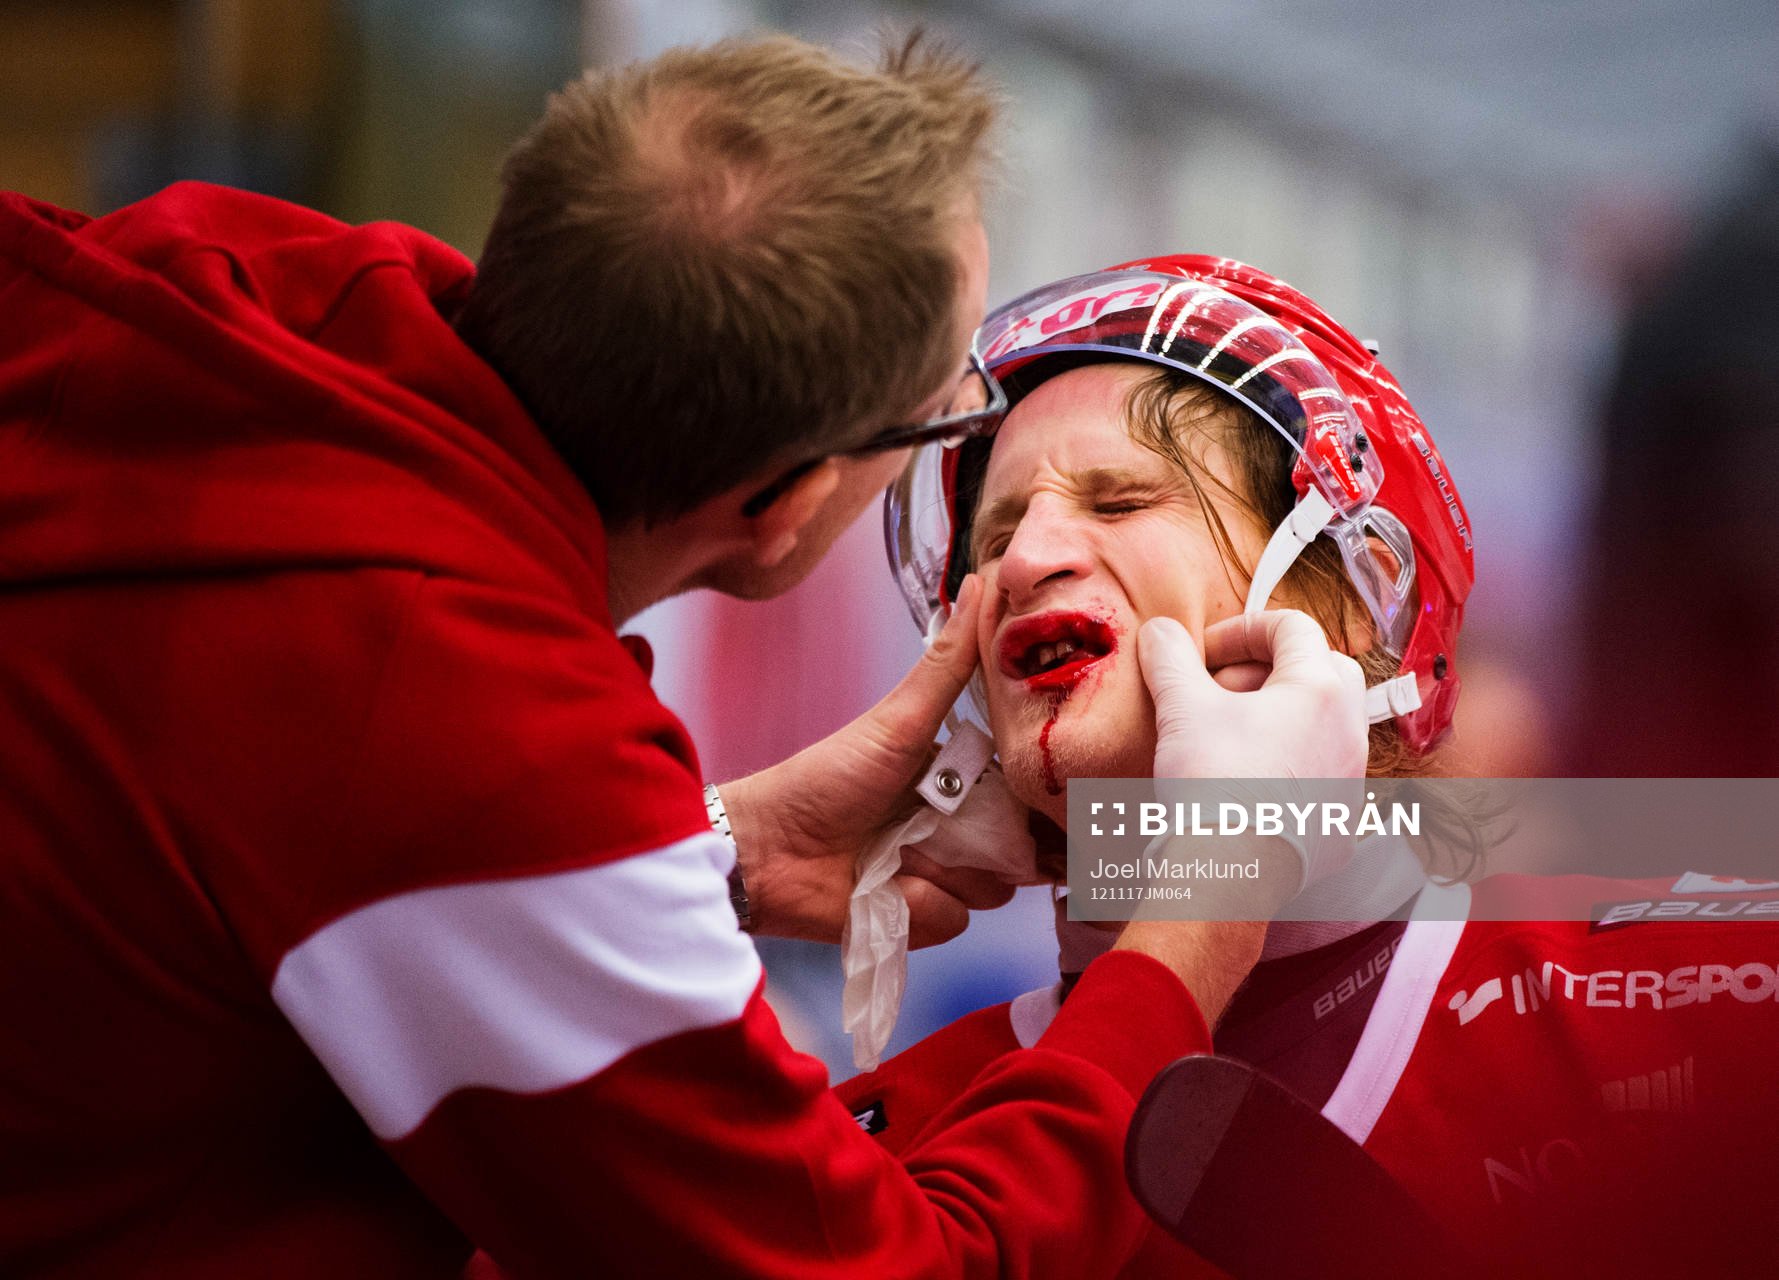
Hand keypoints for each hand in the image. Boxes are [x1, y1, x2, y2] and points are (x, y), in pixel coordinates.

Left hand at [718, 574, 1015, 947]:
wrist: (765, 850)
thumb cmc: (826, 777)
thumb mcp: (897, 721)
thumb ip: (949, 664)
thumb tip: (982, 583)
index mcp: (963, 780)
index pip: (1029, 799)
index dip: (1046, 806)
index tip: (1060, 800)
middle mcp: (959, 830)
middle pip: (1019, 853)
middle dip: (991, 845)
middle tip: (945, 827)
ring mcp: (941, 878)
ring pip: (989, 891)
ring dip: (942, 873)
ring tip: (895, 853)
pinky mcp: (919, 921)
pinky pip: (952, 922)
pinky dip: (916, 906)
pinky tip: (881, 887)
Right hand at [1117, 612, 1367, 993]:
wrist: (1232, 872)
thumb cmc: (1214, 783)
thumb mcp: (1180, 707)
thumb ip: (1170, 657)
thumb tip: (1161, 631)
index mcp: (1319, 688)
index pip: (1291, 627)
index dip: (1242, 629)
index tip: (1204, 653)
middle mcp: (1348, 728)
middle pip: (1321, 669)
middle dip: (1267, 670)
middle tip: (1220, 692)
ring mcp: (1351, 778)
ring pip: (1324, 723)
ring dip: (1279, 717)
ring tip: (1230, 736)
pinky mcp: (1341, 822)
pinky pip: (1321, 774)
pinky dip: (1288, 764)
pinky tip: (1247, 783)